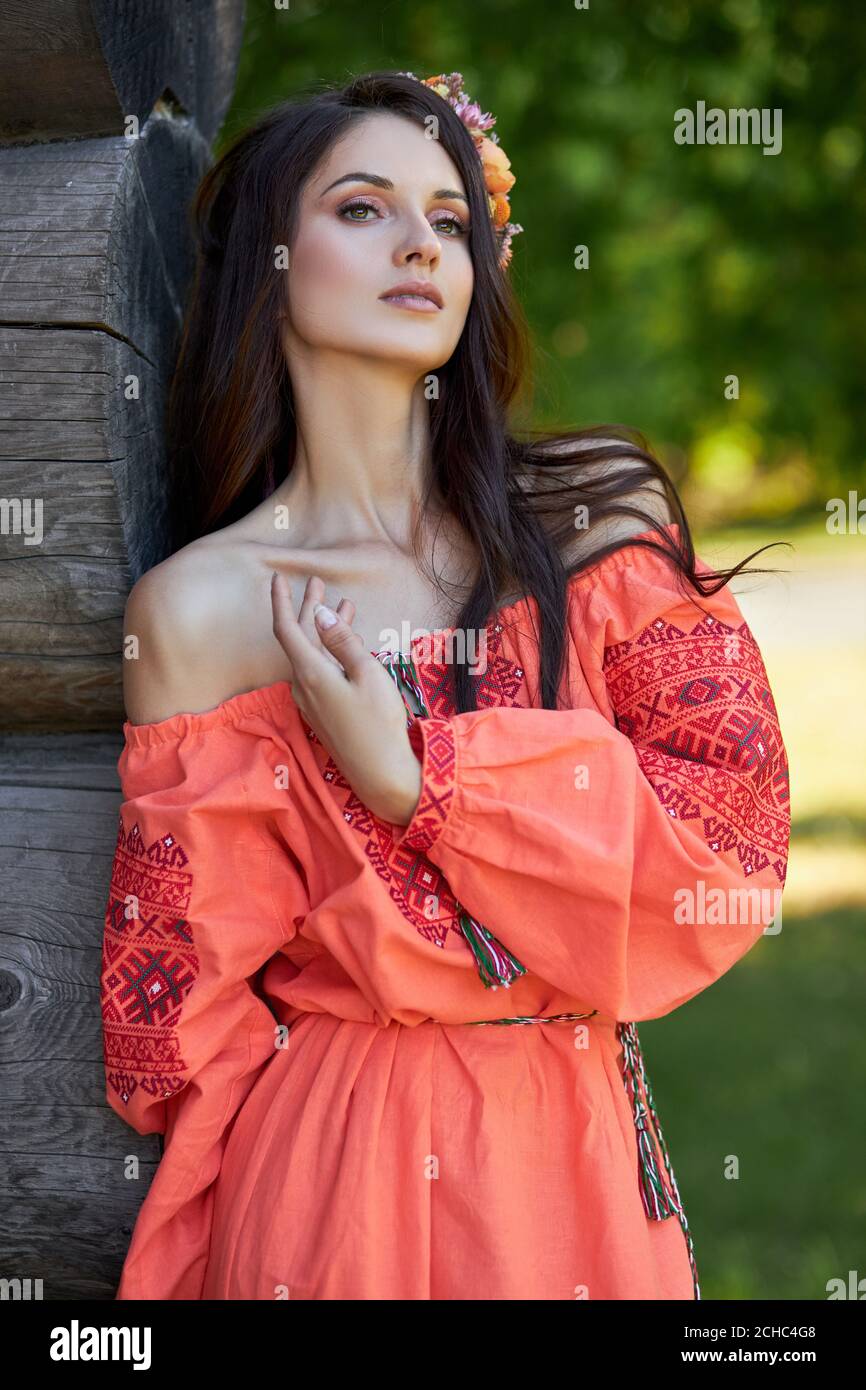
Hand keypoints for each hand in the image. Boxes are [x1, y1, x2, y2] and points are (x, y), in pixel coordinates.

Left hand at [270, 571, 422, 824]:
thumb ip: (342, 641)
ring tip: (342, 605)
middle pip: (300, 639)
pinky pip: (319, 672)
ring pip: (312, 655)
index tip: (279, 577)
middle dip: (308, 609)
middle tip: (317, 583)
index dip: (281, 601)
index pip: (286, 629)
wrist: (381, 773)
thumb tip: (320, 614)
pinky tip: (347, 643)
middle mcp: (303, 686)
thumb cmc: (379, 722)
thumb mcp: (367, 674)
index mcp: (311, 673)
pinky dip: (330, 651)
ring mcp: (311, 701)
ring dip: (324, 630)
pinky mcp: (322, 712)